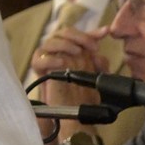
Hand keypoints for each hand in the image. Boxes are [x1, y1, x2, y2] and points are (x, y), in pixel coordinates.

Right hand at [30, 25, 110, 139]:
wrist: (71, 111)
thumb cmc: (83, 94)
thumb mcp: (97, 78)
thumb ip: (100, 65)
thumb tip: (99, 55)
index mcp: (75, 51)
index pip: (81, 36)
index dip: (92, 32)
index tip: (105, 32)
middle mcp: (61, 51)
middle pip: (64, 33)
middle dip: (79, 36)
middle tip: (91, 47)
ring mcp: (48, 58)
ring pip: (50, 41)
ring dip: (64, 44)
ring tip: (76, 52)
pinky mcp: (38, 69)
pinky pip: (39, 59)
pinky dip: (50, 59)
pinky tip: (62, 63)